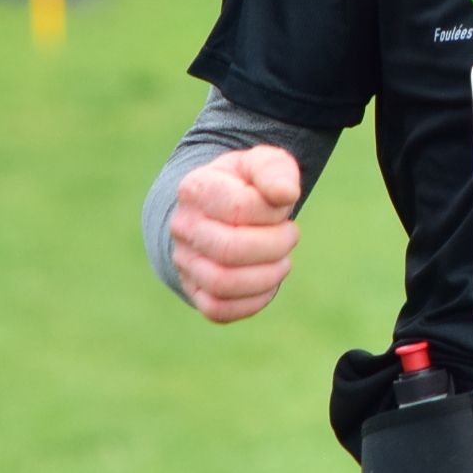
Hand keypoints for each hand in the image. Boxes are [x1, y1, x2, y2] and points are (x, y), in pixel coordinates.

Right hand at [167, 145, 301, 323]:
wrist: (219, 209)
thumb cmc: (247, 185)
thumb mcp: (262, 163)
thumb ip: (275, 170)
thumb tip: (286, 194)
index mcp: (195, 188)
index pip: (238, 208)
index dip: (272, 211)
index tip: (282, 204)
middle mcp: (182, 227)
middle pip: (230, 249)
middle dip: (276, 245)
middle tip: (290, 235)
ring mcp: (184, 261)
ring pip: (223, 283)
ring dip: (267, 276)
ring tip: (282, 261)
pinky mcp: (194, 290)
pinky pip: (218, 309)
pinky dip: (253, 301)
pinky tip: (268, 282)